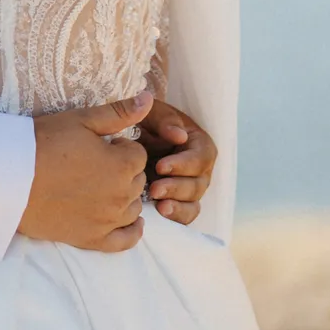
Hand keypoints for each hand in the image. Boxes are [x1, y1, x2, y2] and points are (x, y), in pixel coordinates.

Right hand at [18, 92, 150, 251]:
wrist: (10, 177)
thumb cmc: (45, 143)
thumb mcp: (82, 120)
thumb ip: (120, 112)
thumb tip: (148, 99)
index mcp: (123, 165)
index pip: (138, 154)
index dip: (119, 147)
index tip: (98, 146)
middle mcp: (122, 196)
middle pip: (137, 181)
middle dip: (123, 170)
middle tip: (94, 164)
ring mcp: (108, 220)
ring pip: (134, 207)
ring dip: (124, 195)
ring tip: (99, 186)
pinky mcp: (92, 239)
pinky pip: (126, 240)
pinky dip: (133, 232)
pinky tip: (133, 222)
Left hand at [137, 99, 216, 225]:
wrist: (128, 137)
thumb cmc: (143, 120)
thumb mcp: (151, 113)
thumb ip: (164, 120)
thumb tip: (180, 136)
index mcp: (198, 144)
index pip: (201, 157)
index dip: (183, 165)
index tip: (161, 167)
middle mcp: (198, 169)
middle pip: (198, 184)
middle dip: (177, 188)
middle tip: (155, 189)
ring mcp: (189, 188)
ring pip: (193, 203)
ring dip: (177, 206)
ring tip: (158, 205)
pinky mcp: (177, 202)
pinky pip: (184, 215)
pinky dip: (176, 216)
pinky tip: (160, 212)